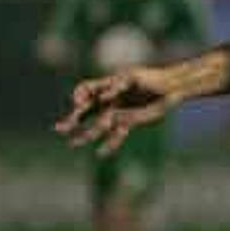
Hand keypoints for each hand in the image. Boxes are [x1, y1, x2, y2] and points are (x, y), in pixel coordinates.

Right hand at [54, 66, 179, 155]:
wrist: (170, 88)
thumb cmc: (150, 78)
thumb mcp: (133, 77)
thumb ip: (118, 85)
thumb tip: (104, 96)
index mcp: (106, 86)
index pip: (85, 90)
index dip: (79, 95)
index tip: (79, 102)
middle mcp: (108, 100)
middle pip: (85, 111)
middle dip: (72, 119)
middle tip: (59, 128)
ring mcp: (117, 112)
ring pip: (97, 126)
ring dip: (85, 135)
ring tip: (72, 144)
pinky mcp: (128, 123)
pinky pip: (116, 136)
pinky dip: (109, 144)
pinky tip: (100, 154)